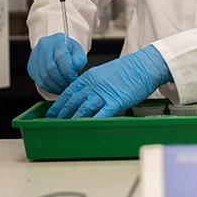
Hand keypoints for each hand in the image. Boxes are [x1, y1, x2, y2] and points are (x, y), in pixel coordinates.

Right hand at [28, 33, 86, 93]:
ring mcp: (35, 56)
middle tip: (69, 85)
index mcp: (57, 40)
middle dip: (62, 80)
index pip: (61, 57)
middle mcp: (44, 46)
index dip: (68, 71)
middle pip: (51, 68)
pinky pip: (39, 81)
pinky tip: (57, 88)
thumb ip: (79, 59)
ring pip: (44, 76)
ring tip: (64, 88)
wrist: (57, 48)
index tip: (74, 79)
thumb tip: (75, 69)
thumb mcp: (78, 51)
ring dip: (56, 86)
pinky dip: (49, 87)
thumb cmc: (69, 50)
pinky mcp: (31, 66)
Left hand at [47, 46, 171, 118]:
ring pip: (83, 110)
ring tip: (66, 130)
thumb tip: (86, 96)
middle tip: (54, 125)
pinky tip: (85, 130)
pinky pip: (100, 115)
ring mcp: (104, 94)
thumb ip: (93, 84)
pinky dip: (91, 123)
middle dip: (62, 116)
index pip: (68, 93)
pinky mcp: (116, 102)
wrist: (145, 65)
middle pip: (72, 103)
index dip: (58, 105)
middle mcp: (93, 85)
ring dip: (73, 121)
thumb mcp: (105, 72)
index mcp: (89, 77)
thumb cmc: (129, 69)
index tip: (52, 114)